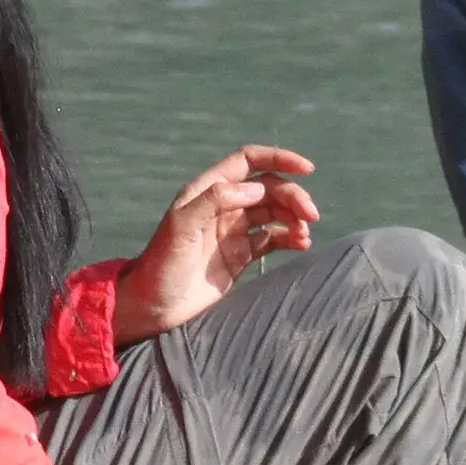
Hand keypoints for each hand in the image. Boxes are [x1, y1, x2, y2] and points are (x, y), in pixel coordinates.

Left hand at [116, 144, 318, 344]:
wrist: (154, 306)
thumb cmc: (161, 264)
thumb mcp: (181, 227)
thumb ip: (216, 200)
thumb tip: (256, 189)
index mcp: (208, 190)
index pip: (249, 161)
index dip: (279, 158)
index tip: (307, 169)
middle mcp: (223, 206)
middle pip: (268, 188)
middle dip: (293, 196)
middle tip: (311, 215)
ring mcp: (233, 230)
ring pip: (274, 212)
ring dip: (295, 217)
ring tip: (306, 232)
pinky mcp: (241, 255)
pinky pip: (273, 239)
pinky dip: (291, 238)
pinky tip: (302, 244)